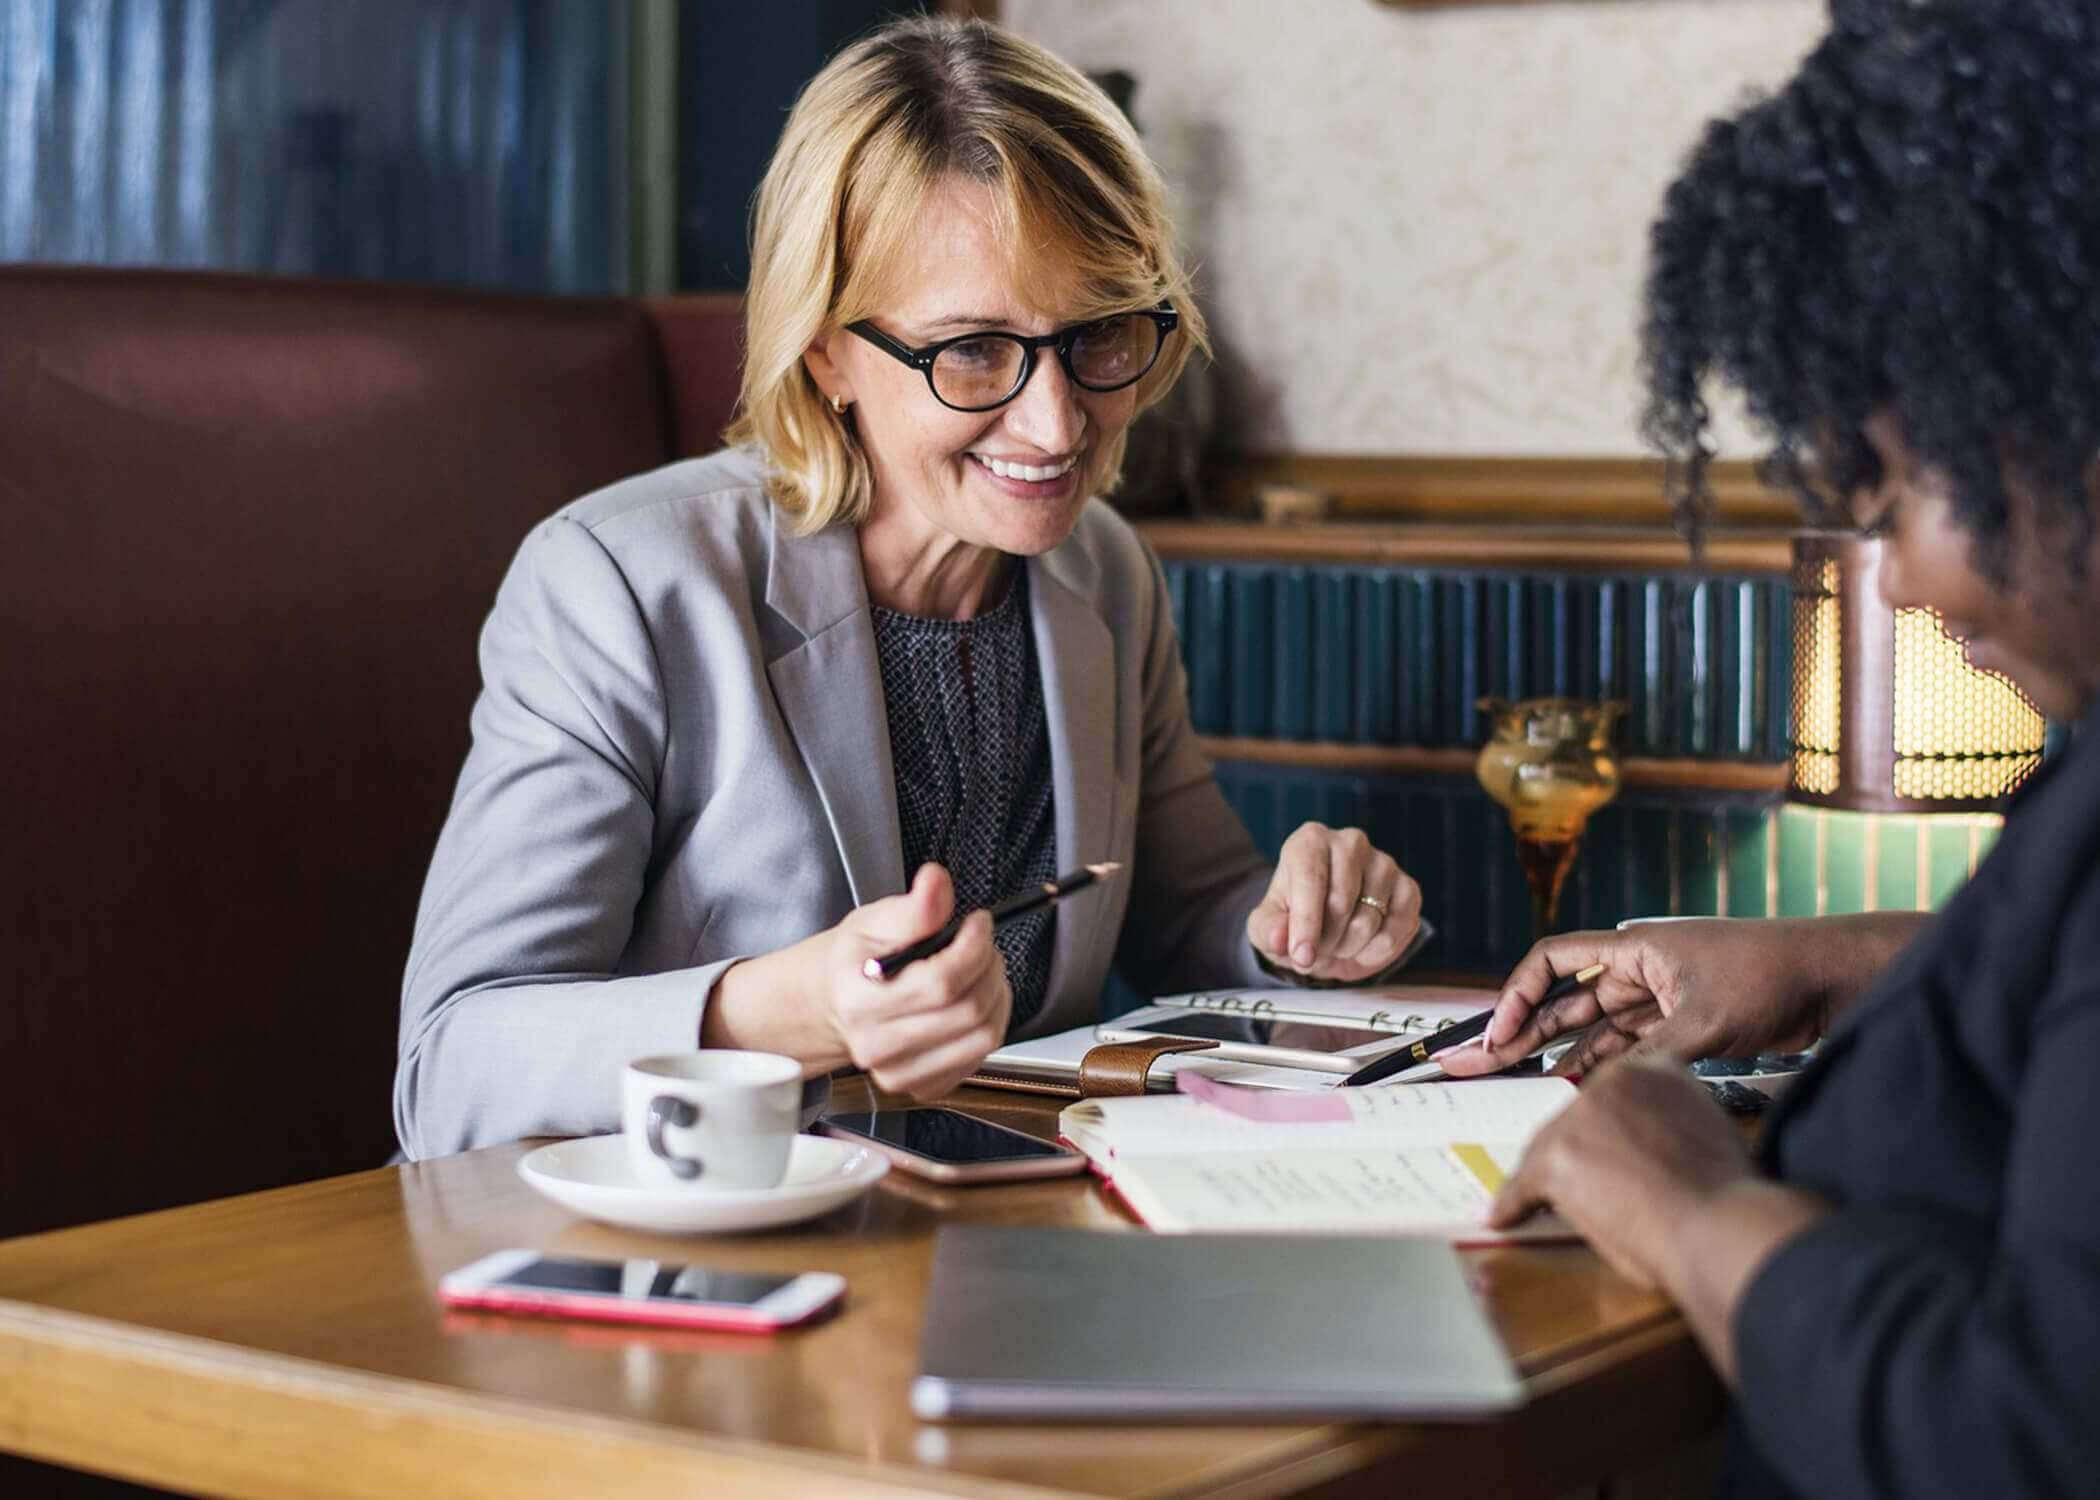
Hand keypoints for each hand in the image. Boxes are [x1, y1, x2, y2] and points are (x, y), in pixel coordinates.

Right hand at [709, 864, 1010, 1098]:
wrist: (834, 1005)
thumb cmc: (853, 963)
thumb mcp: (873, 921)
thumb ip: (913, 907)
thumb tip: (936, 881)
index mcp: (859, 1001)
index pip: (942, 981)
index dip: (974, 946)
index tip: (978, 923)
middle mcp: (877, 1046)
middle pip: (969, 1010)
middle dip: (989, 967)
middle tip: (981, 945)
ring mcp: (900, 1073)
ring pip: (983, 1036)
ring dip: (996, 995)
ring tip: (980, 971)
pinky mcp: (922, 1087)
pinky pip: (980, 1057)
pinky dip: (988, 1023)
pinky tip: (970, 1002)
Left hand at [1246, 822, 1422, 981]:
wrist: (1325, 926)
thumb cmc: (1293, 919)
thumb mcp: (1268, 927)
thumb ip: (1268, 930)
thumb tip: (1280, 938)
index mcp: (1310, 842)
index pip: (1311, 880)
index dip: (1306, 924)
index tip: (1301, 956)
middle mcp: (1350, 843)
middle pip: (1341, 903)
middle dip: (1326, 940)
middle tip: (1317, 948)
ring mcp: (1384, 863)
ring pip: (1369, 920)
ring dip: (1349, 947)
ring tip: (1337, 943)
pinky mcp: (1408, 887)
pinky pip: (1398, 928)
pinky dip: (1378, 950)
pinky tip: (1362, 947)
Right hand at [1440, 917, 1843, 1079]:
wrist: (1832, 978)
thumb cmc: (1771, 976)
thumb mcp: (1706, 1021)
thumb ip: (1652, 1058)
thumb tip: (1606, 1094)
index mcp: (1634, 949)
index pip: (1553, 960)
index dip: (1516, 995)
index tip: (1499, 1033)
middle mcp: (1638, 971)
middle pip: (1563, 999)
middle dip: (1521, 1031)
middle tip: (1481, 1063)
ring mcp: (1659, 998)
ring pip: (1592, 1027)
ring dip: (1558, 1052)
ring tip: (1518, 1080)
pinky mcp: (1682, 1023)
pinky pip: (1626, 1045)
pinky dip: (1600, 1065)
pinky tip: (1575, 1086)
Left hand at [1486, 1056, 1753, 1287]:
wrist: (1721, 1223)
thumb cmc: (1724, 1195)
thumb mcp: (1704, 1132)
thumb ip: (1668, 1124)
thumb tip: (1643, 1148)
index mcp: (1655, 1069)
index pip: (1609, 1096)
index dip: (1602, 1131)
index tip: (1598, 1150)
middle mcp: (1614, 1080)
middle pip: (1572, 1119)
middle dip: (1574, 1155)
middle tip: (1581, 1186)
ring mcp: (1582, 1116)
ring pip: (1546, 1149)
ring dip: (1546, 1180)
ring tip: (1544, 1205)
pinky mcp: (1559, 1155)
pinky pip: (1524, 1184)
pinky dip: (1514, 1204)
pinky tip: (1504, 1216)